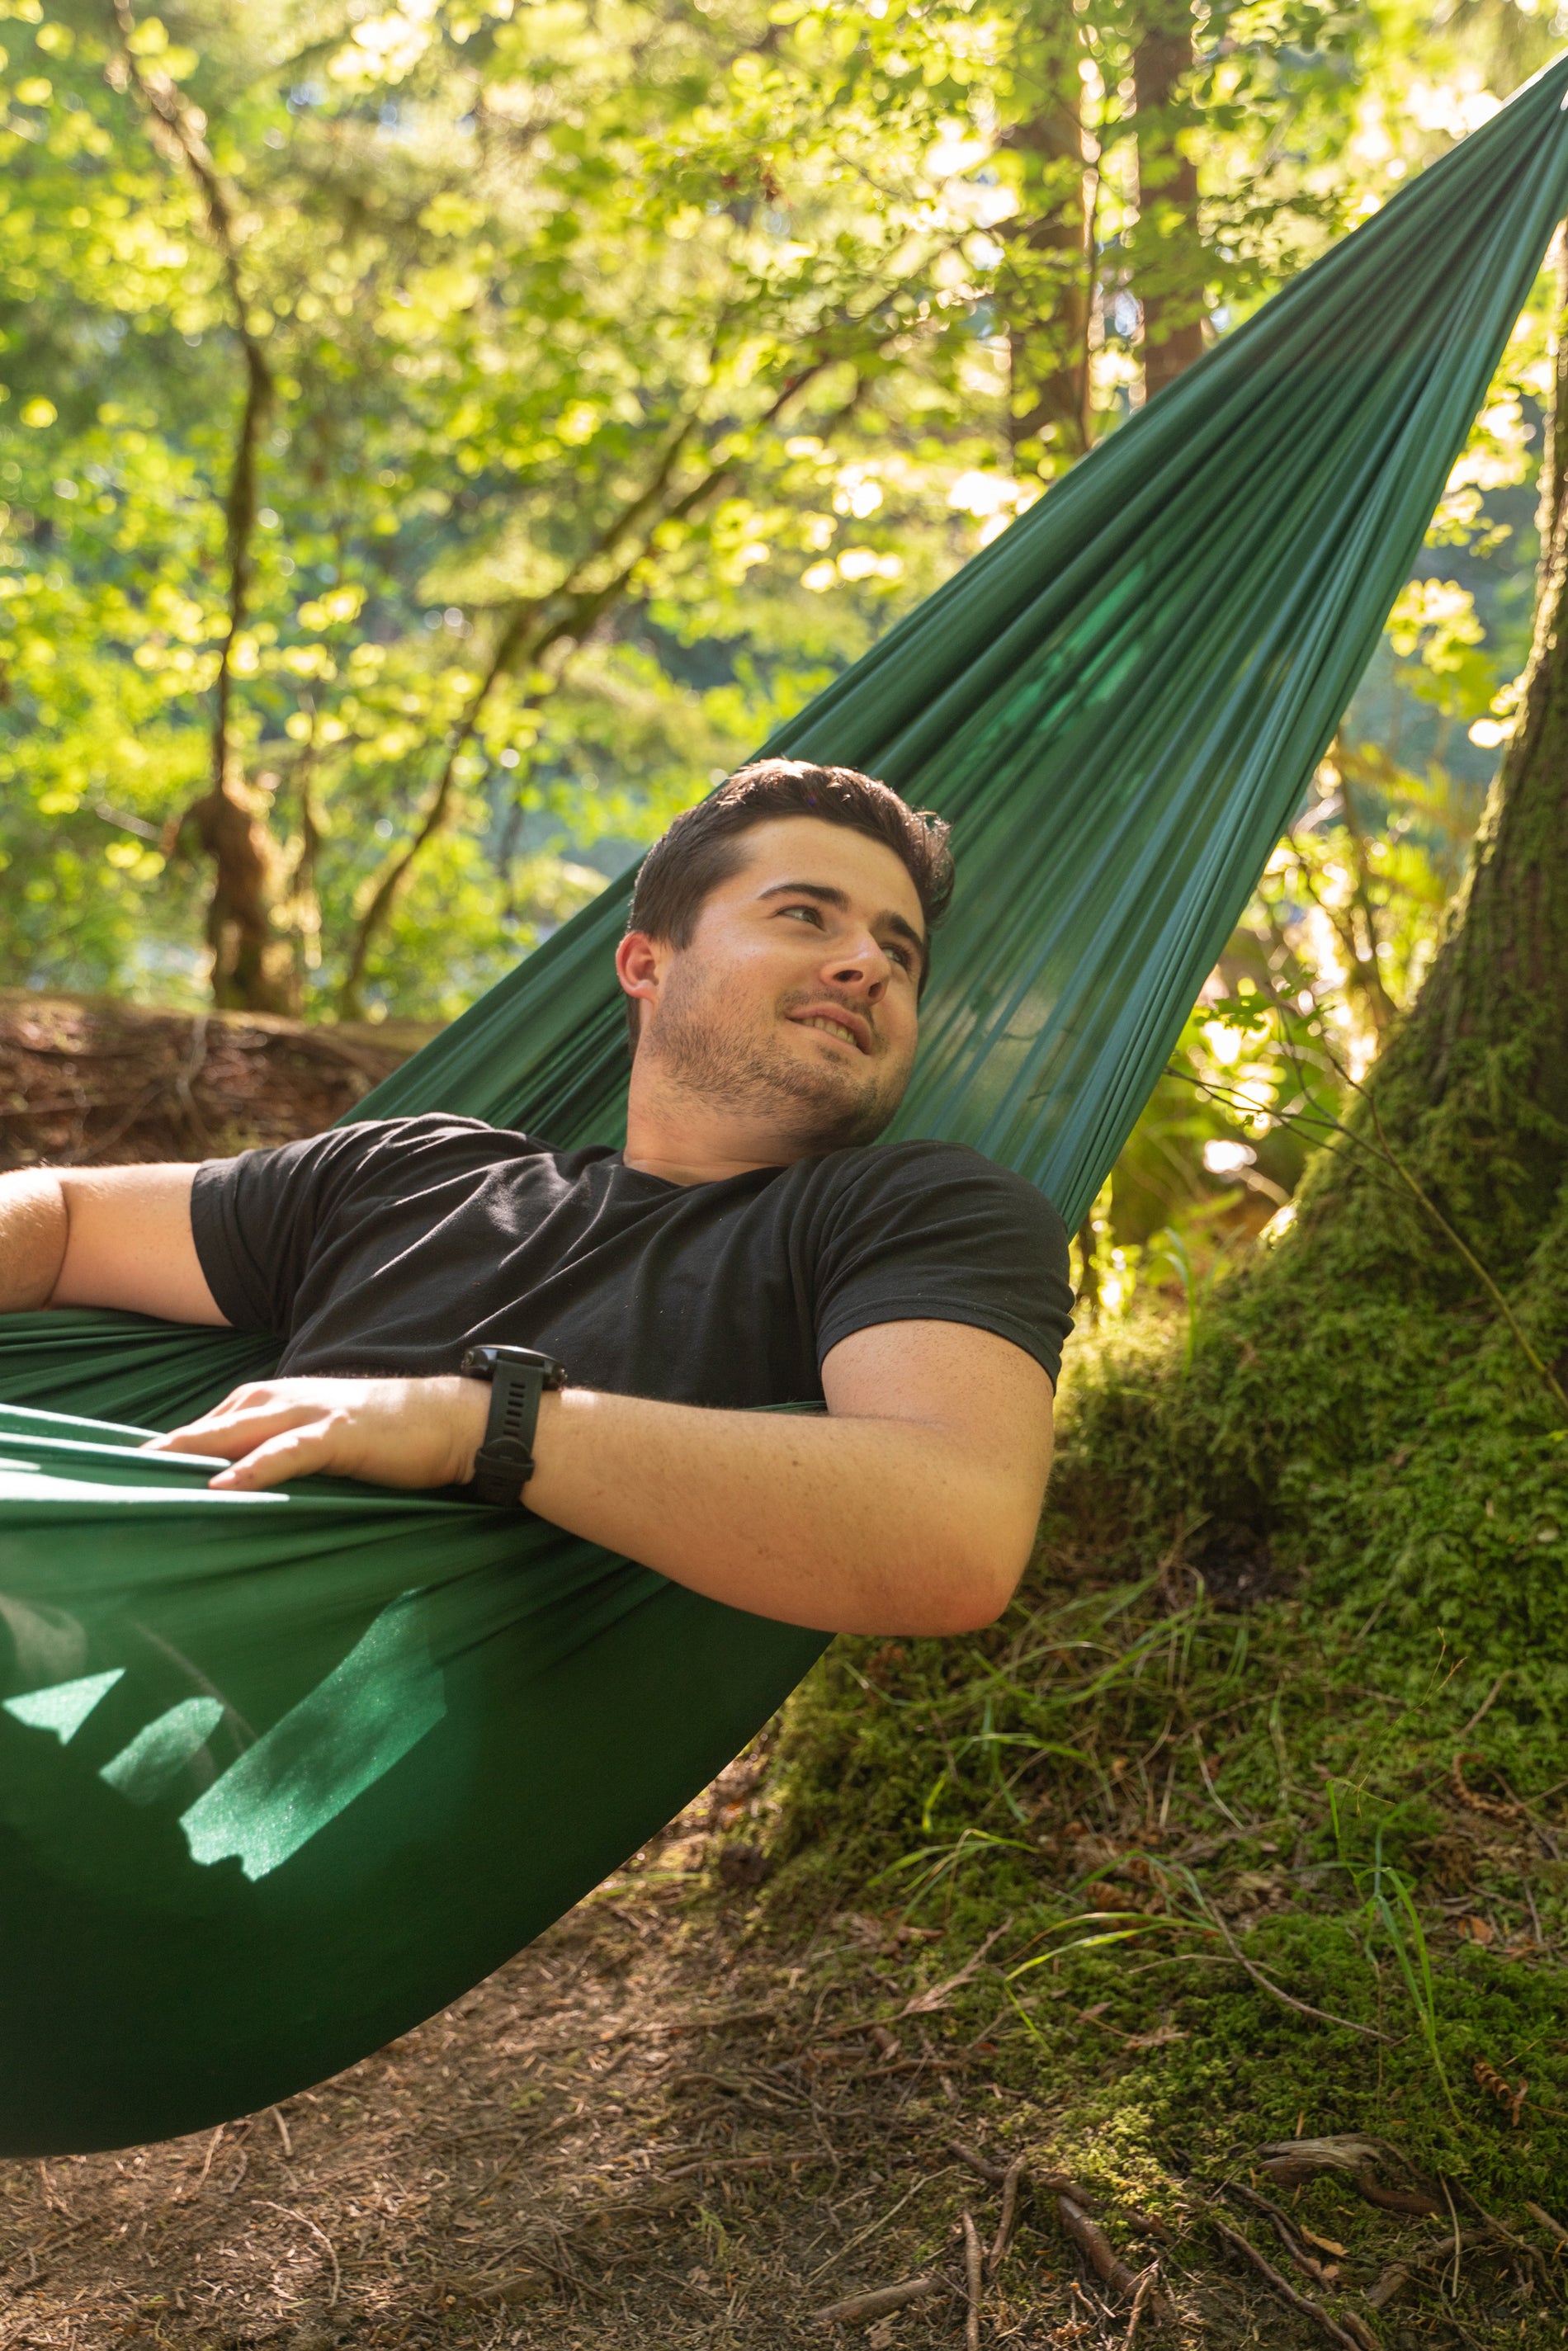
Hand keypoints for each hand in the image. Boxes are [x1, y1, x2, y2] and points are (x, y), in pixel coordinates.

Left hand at [143, 1375, 490, 1493]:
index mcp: (284, 1403)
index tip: (137, 1466)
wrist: (451, 1422)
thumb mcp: (327, 1441)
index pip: (217, 1421)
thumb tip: (246, 1487)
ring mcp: (314, 1414)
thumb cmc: (390, 1438)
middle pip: (216, 1422)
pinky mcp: (341, 1434)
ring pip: (243, 1429)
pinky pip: (290, 1451)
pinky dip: (256, 1467)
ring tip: (156, 1470)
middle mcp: (289, 1400)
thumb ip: (288, 1454)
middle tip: (123, 1469)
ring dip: (198, 1448)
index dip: (179, 1442)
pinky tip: (226, 1485)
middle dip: (171, 1444)